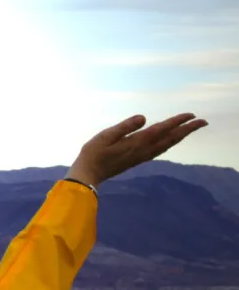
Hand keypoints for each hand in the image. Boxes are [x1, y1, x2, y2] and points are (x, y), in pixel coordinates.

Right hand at [67, 113, 208, 186]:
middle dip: (186, 130)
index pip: (161, 130)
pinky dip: (169, 143)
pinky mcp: (137, 160)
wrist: (87, 175)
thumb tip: (143, 118)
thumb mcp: (105, 136)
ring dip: (180, 136)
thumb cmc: (92, 153)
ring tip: (190, 129)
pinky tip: (170, 141)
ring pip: (166, 145)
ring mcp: (140, 156)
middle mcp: (142, 150)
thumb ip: (124, 126)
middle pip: (169, 139)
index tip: (191, 114)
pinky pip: (159, 150)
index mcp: (136, 143)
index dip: (177, 122)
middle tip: (203, 121)